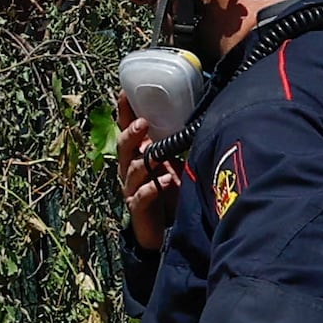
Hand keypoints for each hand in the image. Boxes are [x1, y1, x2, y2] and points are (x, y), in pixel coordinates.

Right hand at [113, 99, 173, 250]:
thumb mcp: (177, 162)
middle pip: (124, 148)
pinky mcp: (138, 208)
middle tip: (142, 124)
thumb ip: (178, 143)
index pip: (128, 129)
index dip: (125, 112)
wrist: (167, 230)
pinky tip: (165, 181)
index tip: (125, 92)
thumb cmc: (173, 191)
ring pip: (132, 170)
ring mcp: (132, 189)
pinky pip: (140, 196)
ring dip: (144, 161)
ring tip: (156, 155)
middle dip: (132, 135)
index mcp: (139, 154)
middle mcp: (131, 169)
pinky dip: (151, 188)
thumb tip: (198, 115)